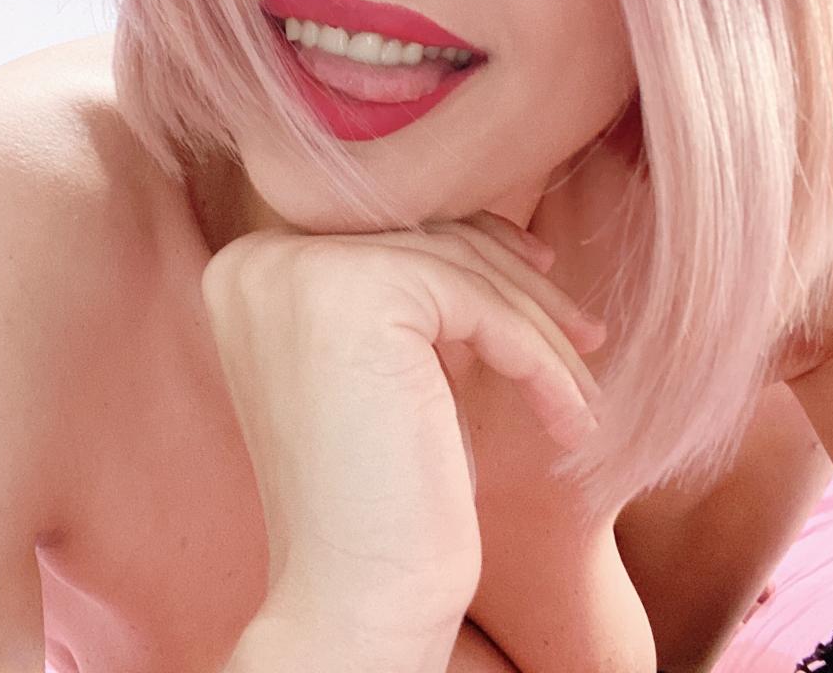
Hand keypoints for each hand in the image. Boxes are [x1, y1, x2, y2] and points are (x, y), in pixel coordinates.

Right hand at [200, 210, 606, 647]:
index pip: (381, 232)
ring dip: (538, 327)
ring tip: (581, 389)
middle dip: (514, 283)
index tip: (540, 281)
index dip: (470, 255)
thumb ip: (406, 290)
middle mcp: (257, 260)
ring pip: (457, 264)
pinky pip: (477, 302)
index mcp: (248, 270)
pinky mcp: (353, 294)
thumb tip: (498, 231)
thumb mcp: (383, 367)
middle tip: (584, 334)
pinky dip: (538, 357)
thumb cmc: (377, 498)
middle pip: (420, 237)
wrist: (354, 602)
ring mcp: (298, 271)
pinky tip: (569, 415)